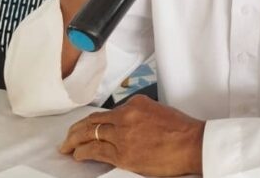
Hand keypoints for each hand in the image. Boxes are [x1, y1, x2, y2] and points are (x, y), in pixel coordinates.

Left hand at [60, 95, 204, 175]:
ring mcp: (123, 134)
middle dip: (77, 130)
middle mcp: (126, 116)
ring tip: (67, 147)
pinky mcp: (122, 153)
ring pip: (90, 134)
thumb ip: (140, 117)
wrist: (193, 144)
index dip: (93, 121)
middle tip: (68, 137)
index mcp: (137, 104)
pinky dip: (82, 153)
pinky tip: (77, 155)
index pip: (108, 112)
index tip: (87, 126)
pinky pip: (95, 150)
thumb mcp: (160, 113)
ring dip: (74, 141)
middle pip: (93, 121)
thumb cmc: (183, 132)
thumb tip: (128, 129)